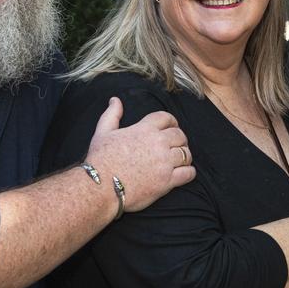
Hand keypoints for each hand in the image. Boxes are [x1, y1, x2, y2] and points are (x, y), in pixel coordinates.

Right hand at [85, 97, 195, 212]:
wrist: (100, 187)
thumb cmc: (100, 160)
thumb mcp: (103, 132)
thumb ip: (112, 114)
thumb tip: (115, 100)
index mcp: (145, 129)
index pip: (167, 118)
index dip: (171, 122)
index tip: (171, 128)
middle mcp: (158, 143)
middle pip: (180, 135)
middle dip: (179, 140)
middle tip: (174, 147)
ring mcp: (164, 162)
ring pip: (186, 154)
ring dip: (184, 156)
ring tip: (178, 161)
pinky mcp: (167, 180)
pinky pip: (189, 173)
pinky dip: (189, 173)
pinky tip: (182, 174)